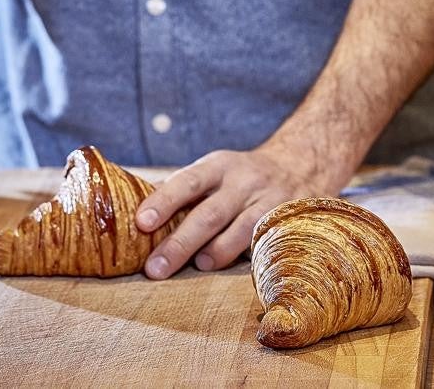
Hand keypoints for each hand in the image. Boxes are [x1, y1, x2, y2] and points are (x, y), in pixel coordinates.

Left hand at [135, 145, 353, 278]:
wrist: (303, 163)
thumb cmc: (241, 176)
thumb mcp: (215, 170)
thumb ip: (181, 189)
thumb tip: (130, 210)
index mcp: (219, 166)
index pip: (188, 181)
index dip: (164, 201)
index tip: (140, 222)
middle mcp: (244, 181)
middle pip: (210, 214)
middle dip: (181, 243)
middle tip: (155, 269)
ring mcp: (269, 202)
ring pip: (242, 230)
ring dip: (218, 251)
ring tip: (199, 266)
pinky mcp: (288, 221)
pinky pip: (267, 243)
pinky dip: (249, 257)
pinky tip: (237, 269)